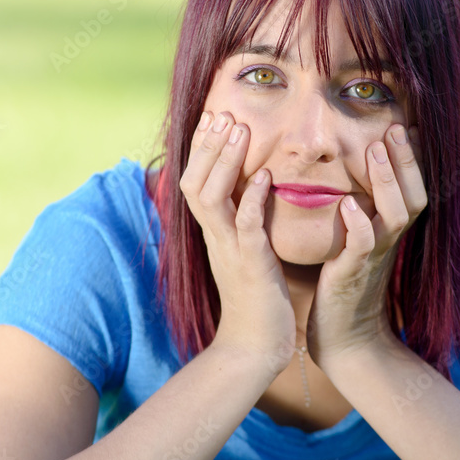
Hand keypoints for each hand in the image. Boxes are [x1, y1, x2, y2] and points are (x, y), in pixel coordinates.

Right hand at [179, 110, 295, 372]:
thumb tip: (253, 187)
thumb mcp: (246, 251)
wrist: (256, 347)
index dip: (201, 148)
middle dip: (207, 146)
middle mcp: (215, 237)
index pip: (196, 181)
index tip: (213, 115)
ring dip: (224, 163)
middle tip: (223, 113)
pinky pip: (246, 228)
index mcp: (214, 231)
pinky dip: (253, 200)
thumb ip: (245, 219)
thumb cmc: (256, 298)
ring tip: (239, 132)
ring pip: (212, 198)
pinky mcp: (251, 266)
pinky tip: (265, 177)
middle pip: (194, 182)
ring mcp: (230, 250)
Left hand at [306, 123, 426, 369]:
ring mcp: (374, 257)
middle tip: (397, 127)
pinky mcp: (353, 275)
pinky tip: (349, 208)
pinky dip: (358, 227)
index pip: (413, 187)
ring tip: (374, 151)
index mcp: (390, 229)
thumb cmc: (347, 283)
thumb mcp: (360, 241)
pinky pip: (362, 247)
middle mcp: (389, 239)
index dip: (413, 157)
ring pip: (394, 215)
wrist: (345, 338)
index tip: (407, 123)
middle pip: (414, 195)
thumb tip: (357, 177)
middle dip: (407, 160)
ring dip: (387, 182)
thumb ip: (365, 210)